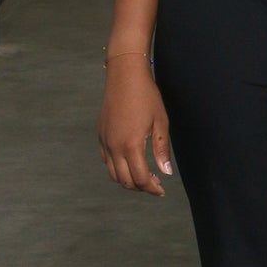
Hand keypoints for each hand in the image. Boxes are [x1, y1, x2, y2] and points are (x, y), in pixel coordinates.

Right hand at [98, 54, 173, 195]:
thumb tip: (165, 173)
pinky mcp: (101, 136)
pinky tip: (131, 162)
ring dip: (128, 180)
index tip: (161, 190)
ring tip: (144, 175)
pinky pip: (106, 161)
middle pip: (125, 181)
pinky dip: (118, 169)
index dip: (152, 188)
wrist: (124, 76)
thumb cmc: (146, 97)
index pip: (141, 178)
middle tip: (155, 184)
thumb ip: (161, 150)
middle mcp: (114, 146)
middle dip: (141, 187)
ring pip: (113, 174)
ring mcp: (105, 141)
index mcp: (131, 145)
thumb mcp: (160, 122)